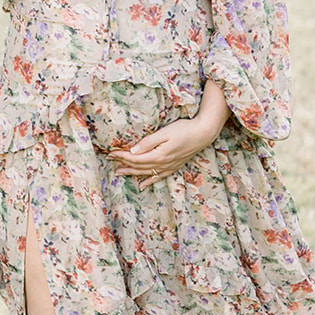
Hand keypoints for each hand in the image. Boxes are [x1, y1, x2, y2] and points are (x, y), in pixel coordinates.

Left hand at [109, 83, 229, 187]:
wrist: (203, 134)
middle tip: (110, 162)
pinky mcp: (174, 166)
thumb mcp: (164, 133)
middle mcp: (162, 164)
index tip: (110, 153)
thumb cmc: (184, 130)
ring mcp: (168, 167)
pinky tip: (142, 185)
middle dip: (123, 164)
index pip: (134, 158)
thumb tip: (133, 151)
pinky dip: (149, 181)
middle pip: (138, 166)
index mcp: (158, 155)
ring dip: (132, 173)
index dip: (121, 156)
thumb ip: (148, 142)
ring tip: (119, 173)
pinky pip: (158, 177)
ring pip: (146, 173)